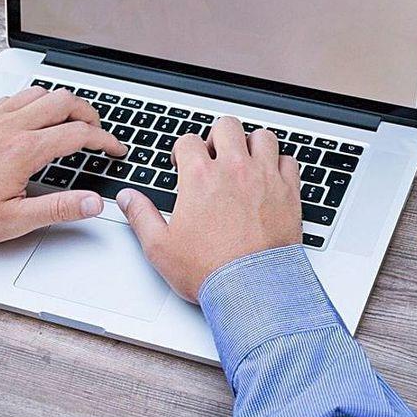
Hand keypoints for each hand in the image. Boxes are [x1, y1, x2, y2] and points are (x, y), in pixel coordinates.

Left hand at [0, 87, 126, 249]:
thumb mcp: (15, 221)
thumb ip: (59, 208)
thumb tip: (92, 202)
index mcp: (23, 150)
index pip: (78, 134)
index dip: (105, 141)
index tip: (115, 150)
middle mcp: (9, 127)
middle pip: (63, 101)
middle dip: (89, 114)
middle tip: (99, 133)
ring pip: (39, 92)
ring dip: (63, 103)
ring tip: (73, 121)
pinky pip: (16, 96)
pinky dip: (35, 101)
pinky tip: (35, 118)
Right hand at [116, 117, 301, 301]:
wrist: (253, 289)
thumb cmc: (211, 270)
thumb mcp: (161, 247)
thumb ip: (141, 216)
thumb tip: (128, 199)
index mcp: (200, 177)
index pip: (188, 140)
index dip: (182, 150)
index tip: (184, 163)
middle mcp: (234, 169)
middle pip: (226, 126)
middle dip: (217, 137)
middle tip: (215, 156)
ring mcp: (265, 178)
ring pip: (262, 137)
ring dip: (251, 144)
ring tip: (245, 160)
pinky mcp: (289, 192)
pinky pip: (289, 161)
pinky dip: (280, 164)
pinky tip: (272, 177)